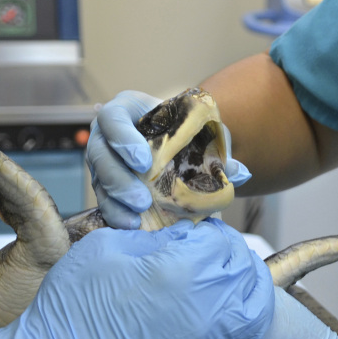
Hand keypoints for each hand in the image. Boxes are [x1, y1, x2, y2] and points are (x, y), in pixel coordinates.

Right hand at [0, 218, 315, 338]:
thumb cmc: (72, 306)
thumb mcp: (108, 248)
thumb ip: (154, 236)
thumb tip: (181, 236)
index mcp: (182, 267)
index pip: (218, 238)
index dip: (206, 232)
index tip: (192, 233)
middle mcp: (207, 307)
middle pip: (243, 269)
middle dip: (230, 256)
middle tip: (211, 254)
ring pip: (256, 309)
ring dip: (254, 289)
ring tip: (243, 281)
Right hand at [87, 90, 250, 228]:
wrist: (180, 149)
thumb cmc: (185, 134)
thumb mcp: (199, 133)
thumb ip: (217, 149)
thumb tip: (239, 172)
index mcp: (125, 110)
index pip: (112, 118)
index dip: (123, 138)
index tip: (145, 161)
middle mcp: (107, 135)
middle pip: (98, 154)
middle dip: (119, 179)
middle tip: (143, 200)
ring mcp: (103, 163)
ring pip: (98, 181)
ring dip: (116, 201)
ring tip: (137, 219)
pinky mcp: (105, 187)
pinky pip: (103, 201)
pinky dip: (116, 215)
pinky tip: (131, 227)